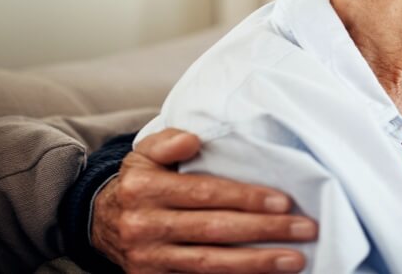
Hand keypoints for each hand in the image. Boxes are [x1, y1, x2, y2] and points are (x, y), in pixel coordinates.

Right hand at [91, 128, 317, 272]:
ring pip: (209, 263)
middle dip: (264, 230)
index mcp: (144, 189)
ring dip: (256, 263)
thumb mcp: (143, 155)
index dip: (246, 198)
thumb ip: (167, 142)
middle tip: (305, 229)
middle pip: (214, 230)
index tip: (284, 202)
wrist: (96, 222)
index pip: (205, 193)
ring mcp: (148, 258)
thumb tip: (192, 139)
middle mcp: (144, 226)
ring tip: (294, 259)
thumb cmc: (137, 184)